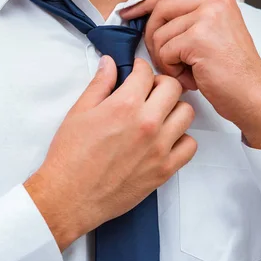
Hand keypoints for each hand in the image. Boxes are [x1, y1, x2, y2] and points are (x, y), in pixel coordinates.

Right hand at [24, 56, 196, 250]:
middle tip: (149, 91)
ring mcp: (159, 147)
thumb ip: (100, 84)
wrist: (70, 197)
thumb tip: (110, 63)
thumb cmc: (70, 156)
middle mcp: (147, 123)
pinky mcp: (165, 169)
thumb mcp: (79, 112)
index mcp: (125, 105)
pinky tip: (166, 139)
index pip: (147, 72)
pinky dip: (182, 139)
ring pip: (187, 113)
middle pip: (173, 88)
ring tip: (160, 115)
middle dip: (161, 84)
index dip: (141, 67)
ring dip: (174, 109)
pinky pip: (190, 145)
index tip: (138, 72)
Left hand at [121, 0, 260, 149]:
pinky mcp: (199, 38)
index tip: (129, 14)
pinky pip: (164, 52)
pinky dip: (172, 70)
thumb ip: (189, 21)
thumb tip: (150, 17)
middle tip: (164, 59)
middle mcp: (215, 2)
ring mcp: (208, 18)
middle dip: (152, 36)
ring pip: (159, 34)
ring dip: (166, 59)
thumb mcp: (213, 36)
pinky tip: (191, 78)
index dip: (146, 5)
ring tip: (187, 72)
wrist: (254, 98)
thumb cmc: (234, 75)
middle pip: (160, 8)